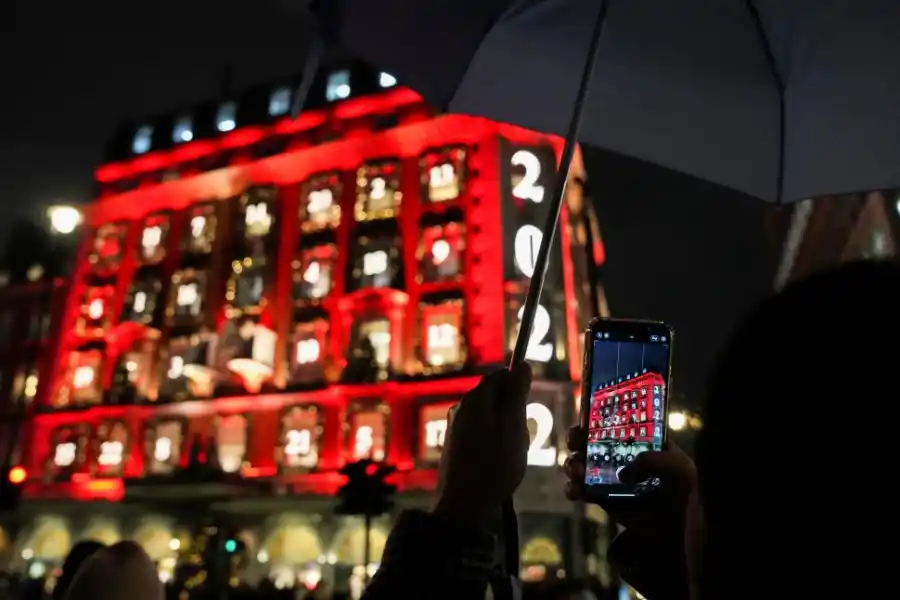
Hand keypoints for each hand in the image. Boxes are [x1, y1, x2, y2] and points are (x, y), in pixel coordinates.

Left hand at [432, 363, 531, 524]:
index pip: (500, 375)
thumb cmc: (494, 464)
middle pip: (494, 395)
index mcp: (475, 398)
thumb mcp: (514, 427)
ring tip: (511, 452)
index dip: (518, 386)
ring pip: (489, 415)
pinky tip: (498, 461)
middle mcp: (461, 406)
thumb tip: (523, 364)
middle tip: (521, 435)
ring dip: (505, 428)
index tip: (528, 408)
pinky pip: (480, 431)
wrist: (464, 504)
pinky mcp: (454, 443)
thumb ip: (517, 394)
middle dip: (513, 411)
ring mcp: (455, 425)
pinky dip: (494, 440)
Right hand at [563, 426, 700, 599]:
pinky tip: (576, 491)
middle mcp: (620, 454)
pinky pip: (581, 489)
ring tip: (576, 470)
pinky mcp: (601, 497)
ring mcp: (608, 475)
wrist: (676, 529)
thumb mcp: (680, 470)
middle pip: (590, 439)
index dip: (597, 418)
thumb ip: (655, 462)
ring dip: (572, 464)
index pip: (614, 422)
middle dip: (577, 438)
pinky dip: (573, 489)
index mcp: (639, 440)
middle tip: (575, 442)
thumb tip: (623, 473)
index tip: (586, 421)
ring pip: (581, 463)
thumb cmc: (682, 492)